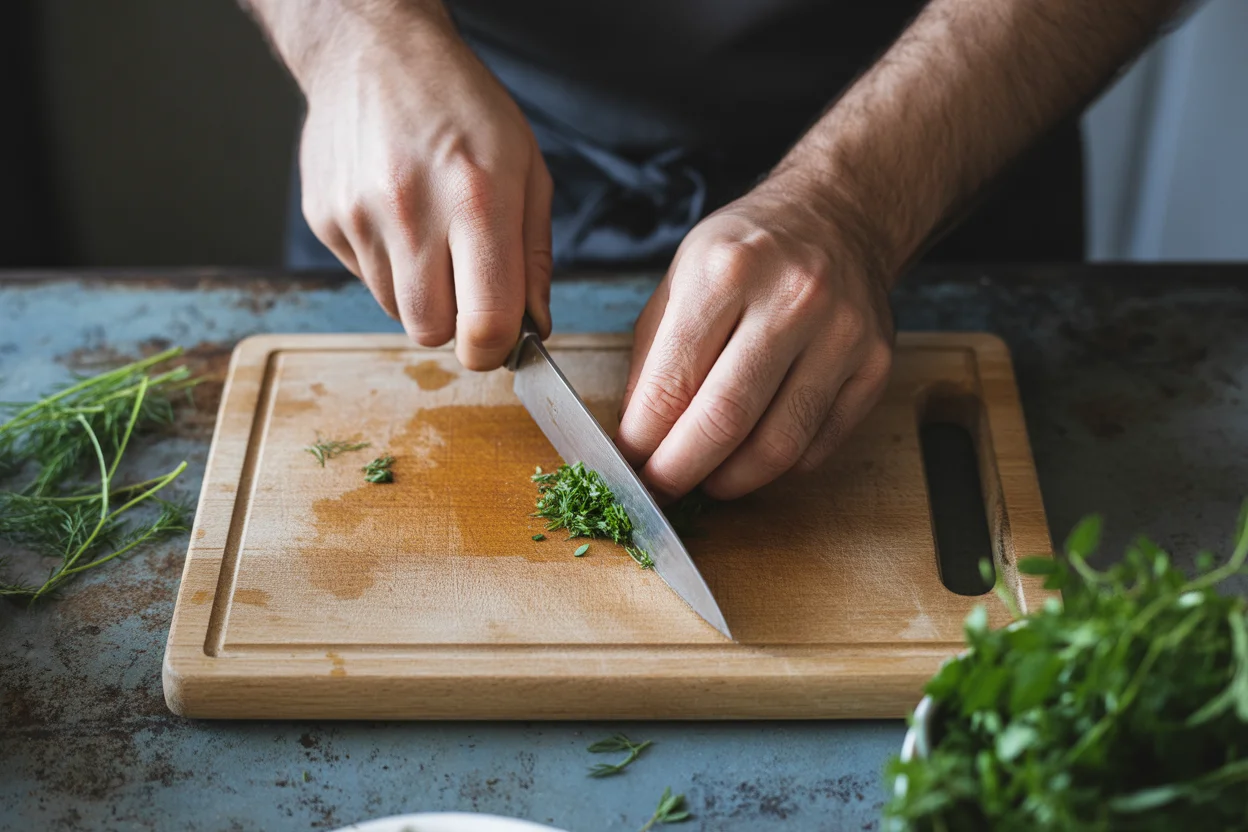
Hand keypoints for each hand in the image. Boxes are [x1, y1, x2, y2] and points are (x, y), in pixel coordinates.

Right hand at [297, 8, 551, 367]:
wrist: (374, 51)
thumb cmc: (462, 108)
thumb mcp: (526, 169)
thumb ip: (533, 257)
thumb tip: (534, 326)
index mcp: (477, 199)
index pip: (485, 323)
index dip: (496, 348)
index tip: (502, 339)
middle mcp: (412, 212)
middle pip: (432, 331)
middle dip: (457, 326)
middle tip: (469, 290)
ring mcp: (360, 217)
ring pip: (398, 311)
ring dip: (422, 294)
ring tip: (432, 237)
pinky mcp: (326, 221)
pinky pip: (365, 281)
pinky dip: (389, 268)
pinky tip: (398, 219)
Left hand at [616, 176, 894, 500]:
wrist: (838, 215)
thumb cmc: (748, 252)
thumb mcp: (680, 280)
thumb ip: (653, 360)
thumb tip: (637, 440)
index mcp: (727, 270)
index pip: (671, 383)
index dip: (642, 441)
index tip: (629, 464)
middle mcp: (791, 299)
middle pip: (724, 421)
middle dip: (680, 471)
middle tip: (661, 488)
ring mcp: (842, 334)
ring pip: (778, 446)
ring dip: (731, 479)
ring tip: (708, 478)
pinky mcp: (876, 365)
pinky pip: (819, 445)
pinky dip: (779, 467)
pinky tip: (755, 455)